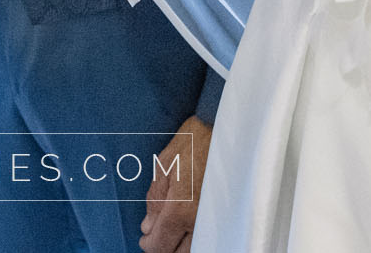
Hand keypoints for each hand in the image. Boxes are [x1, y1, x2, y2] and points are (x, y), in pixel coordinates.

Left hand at [141, 117, 211, 252]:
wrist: (222, 129)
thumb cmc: (192, 143)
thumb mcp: (163, 168)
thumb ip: (154, 202)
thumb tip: (148, 226)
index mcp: (179, 209)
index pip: (160, 245)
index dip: (149, 245)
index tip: (145, 239)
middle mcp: (199, 220)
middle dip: (164, 248)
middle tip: (155, 237)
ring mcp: (214, 219)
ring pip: (195, 249)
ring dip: (180, 246)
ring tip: (171, 232)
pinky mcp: (226, 213)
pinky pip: (208, 236)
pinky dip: (196, 238)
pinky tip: (188, 227)